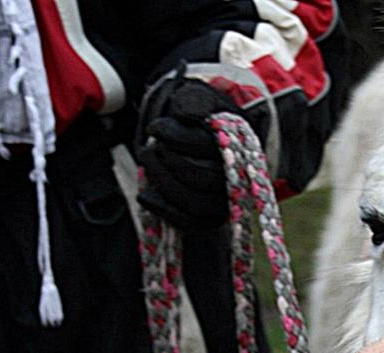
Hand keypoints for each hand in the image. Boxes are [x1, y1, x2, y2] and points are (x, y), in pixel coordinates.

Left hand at [137, 71, 236, 230]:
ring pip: (194, 204)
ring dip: (163, 183)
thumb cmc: (203, 116)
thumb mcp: (200, 99)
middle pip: (202, 178)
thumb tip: (186, 113)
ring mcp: (225, 202)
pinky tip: (145, 194)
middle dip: (167, 161)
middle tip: (150, 146)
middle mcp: (237, 179)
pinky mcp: (210, 218)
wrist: (210, 136)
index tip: (155, 127)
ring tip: (148, 163)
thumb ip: (194, 101)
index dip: (176, 137)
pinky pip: (188, 223)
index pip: (207, 147)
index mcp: (238, 147)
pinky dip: (163, 210)